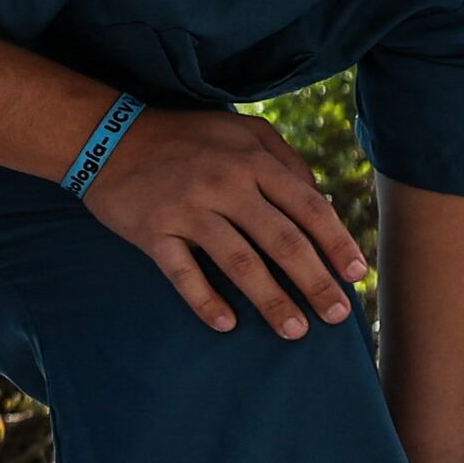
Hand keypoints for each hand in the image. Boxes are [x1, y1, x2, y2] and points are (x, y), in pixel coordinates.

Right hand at [78, 106, 367, 338]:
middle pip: (281, 240)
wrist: (107, 136)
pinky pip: (183, 273)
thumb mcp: (242, 131)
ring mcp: (188, 209)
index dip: (336, 243)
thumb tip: (320, 199)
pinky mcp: (153, 231)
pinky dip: (205, 300)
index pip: (308, 207)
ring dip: (271, 300)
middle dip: (314, 281)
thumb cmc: (185, 137)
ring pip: (239, 262)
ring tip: (294, 330)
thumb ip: (284, 160)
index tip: (356, 275)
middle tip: (336, 315)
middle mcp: (225, 184)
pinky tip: (226, 325)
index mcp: (252, 161)